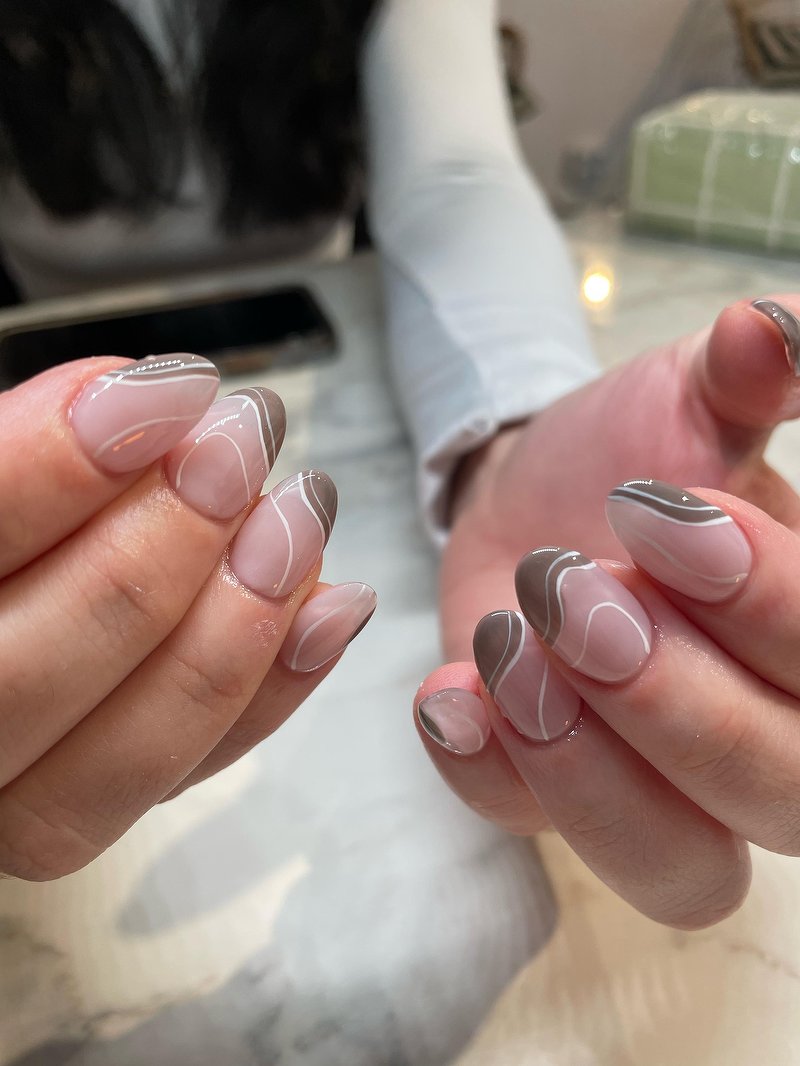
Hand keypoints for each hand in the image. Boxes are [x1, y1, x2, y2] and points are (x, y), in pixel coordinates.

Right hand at [0, 355, 374, 880]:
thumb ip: (35, 446)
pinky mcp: (78, 816)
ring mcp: (5, 800)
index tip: (168, 392)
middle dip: (163, 547)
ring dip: (233, 627)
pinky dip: (270, 693)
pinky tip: (328, 610)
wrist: (1, 612)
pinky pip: (183, 780)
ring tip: (298, 518)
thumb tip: (151, 401)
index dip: (56, 469)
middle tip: (241, 446)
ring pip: (119, 753)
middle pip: (27, 676)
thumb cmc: (13, 530)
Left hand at [418, 296, 799, 926]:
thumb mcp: (696, 397)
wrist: (540, 494)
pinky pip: (535, 833)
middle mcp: (770, 741)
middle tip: (573, 592)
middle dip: (675, 701)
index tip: (666, 514)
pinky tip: (448, 692)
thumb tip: (773, 327)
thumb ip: (747, 377)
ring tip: (510, 645)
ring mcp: (665, 792)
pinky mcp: (556, 797)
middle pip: (783, 794)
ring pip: (679, 868)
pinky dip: (488, 775)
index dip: (773, 606)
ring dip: (588, 769)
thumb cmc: (638, 451)